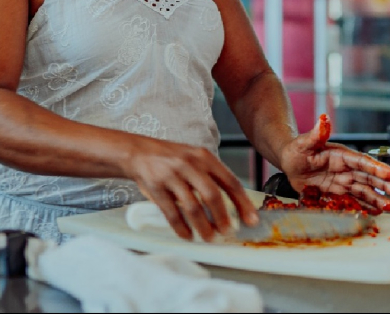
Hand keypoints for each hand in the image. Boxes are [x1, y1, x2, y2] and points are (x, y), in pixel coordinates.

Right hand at [124, 138, 258, 241]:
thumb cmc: (170, 158)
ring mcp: (171, 175)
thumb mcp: (194, 158)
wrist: (138, 152)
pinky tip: (187, 235)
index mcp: (204, 157)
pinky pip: (171, 212)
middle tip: (227, 232)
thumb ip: (210, 176)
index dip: (242, 202)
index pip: (229, 181)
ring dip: (203, 226)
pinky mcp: (156, 186)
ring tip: (208, 237)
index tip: (251, 220)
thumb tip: (233, 206)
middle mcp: (189, 164)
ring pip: (192, 206)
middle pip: (212, 195)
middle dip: (222, 217)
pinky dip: (181, 227)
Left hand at [279, 115, 389, 211]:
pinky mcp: (337, 195)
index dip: (376, 168)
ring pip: (364, 192)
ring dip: (379, 199)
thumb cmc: (298, 149)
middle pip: (368, 178)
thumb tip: (323, 119)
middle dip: (385, 185)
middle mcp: (346, 170)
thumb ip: (316, 134)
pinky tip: (376, 212)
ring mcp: (343, 183)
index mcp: (342, 155)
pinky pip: (352, 202)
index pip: (362, 162)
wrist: (290, 163)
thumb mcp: (305, 142)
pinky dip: (364, 207)